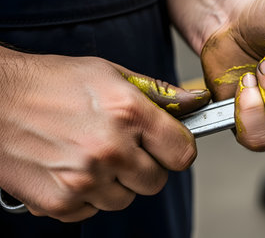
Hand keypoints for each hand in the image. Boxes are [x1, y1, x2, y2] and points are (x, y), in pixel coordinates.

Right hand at [0, 47, 209, 221]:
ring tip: (91, 155)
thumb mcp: (109, 74)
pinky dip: (88, 195)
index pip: (182, 153)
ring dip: (116, 182)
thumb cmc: (50, 83)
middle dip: (145, 167)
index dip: (177, 149)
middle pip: (157, 181)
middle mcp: (109, 149)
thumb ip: (158, 93)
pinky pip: (94, 210)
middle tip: (123, 148)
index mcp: (127, 113)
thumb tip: (195, 103)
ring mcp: (84, 180)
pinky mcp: (61, 203)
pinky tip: (71, 169)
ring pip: (126, 199)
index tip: (167, 146)